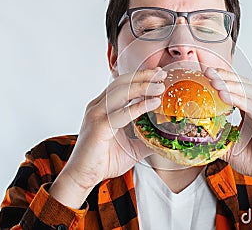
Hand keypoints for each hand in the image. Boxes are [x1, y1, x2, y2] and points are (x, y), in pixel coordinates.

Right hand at [49, 68, 165, 207]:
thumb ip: (147, 138)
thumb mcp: (132, 147)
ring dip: (143, 87)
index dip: (139, 77)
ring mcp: (96, 115)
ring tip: (160, 87)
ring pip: (121, 93)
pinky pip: (122, 113)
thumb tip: (167, 137)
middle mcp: (97, 107)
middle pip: (122, 83)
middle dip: (143, 77)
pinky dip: (138, 107)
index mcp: (102, 107)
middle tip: (161, 74)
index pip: (122, 85)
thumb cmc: (105, 161)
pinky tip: (152, 103)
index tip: (158, 74)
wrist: (84, 177)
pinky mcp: (98, 127)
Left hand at [205, 67, 251, 207]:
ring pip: (250, 94)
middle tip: (208, 72)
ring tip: (214, 81)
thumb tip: (197, 134)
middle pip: (245, 86)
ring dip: (230, 86)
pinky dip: (239, 100)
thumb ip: (217, 137)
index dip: (225, 79)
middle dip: (226, 77)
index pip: (240, 89)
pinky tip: (224, 96)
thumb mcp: (230, 146)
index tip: (207, 74)